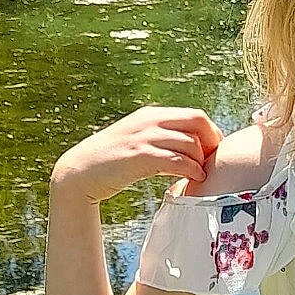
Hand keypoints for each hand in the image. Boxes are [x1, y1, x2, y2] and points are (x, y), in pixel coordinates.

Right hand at [51, 105, 221, 203]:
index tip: (214, 152)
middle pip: (198, 121)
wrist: (80, 171)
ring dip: (202, 160)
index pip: (195, 115)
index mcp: (152, 115)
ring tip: (202, 174)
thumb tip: (190, 148)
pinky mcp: (140, 156)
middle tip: (214, 162)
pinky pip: (177, 160)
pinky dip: (191, 170)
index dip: (211, 133)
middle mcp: (150, 120)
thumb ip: (161, 138)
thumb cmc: (111, 161)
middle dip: (212, 142)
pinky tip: (195, 179)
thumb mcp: (138, 140)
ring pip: (190, 143)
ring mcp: (144, 137)